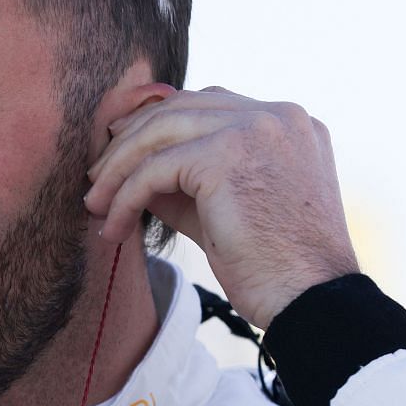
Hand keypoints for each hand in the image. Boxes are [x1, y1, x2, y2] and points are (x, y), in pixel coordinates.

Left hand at [85, 86, 359, 329]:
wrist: (310, 301)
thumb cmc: (275, 268)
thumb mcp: (228, 209)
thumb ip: (188, 180)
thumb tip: (131, 170)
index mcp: (289, 123)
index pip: (208, 104)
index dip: (158, 125)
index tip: (122, 153)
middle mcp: (277, 115)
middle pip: (179, 108)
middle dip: (129, 141)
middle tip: (97, 178)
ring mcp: (254, 129)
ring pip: (160, 131)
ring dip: (117, 168)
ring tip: (95, 203)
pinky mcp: (226, 156)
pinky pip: (154, 168)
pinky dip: (125, 196)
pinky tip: (112, 226)